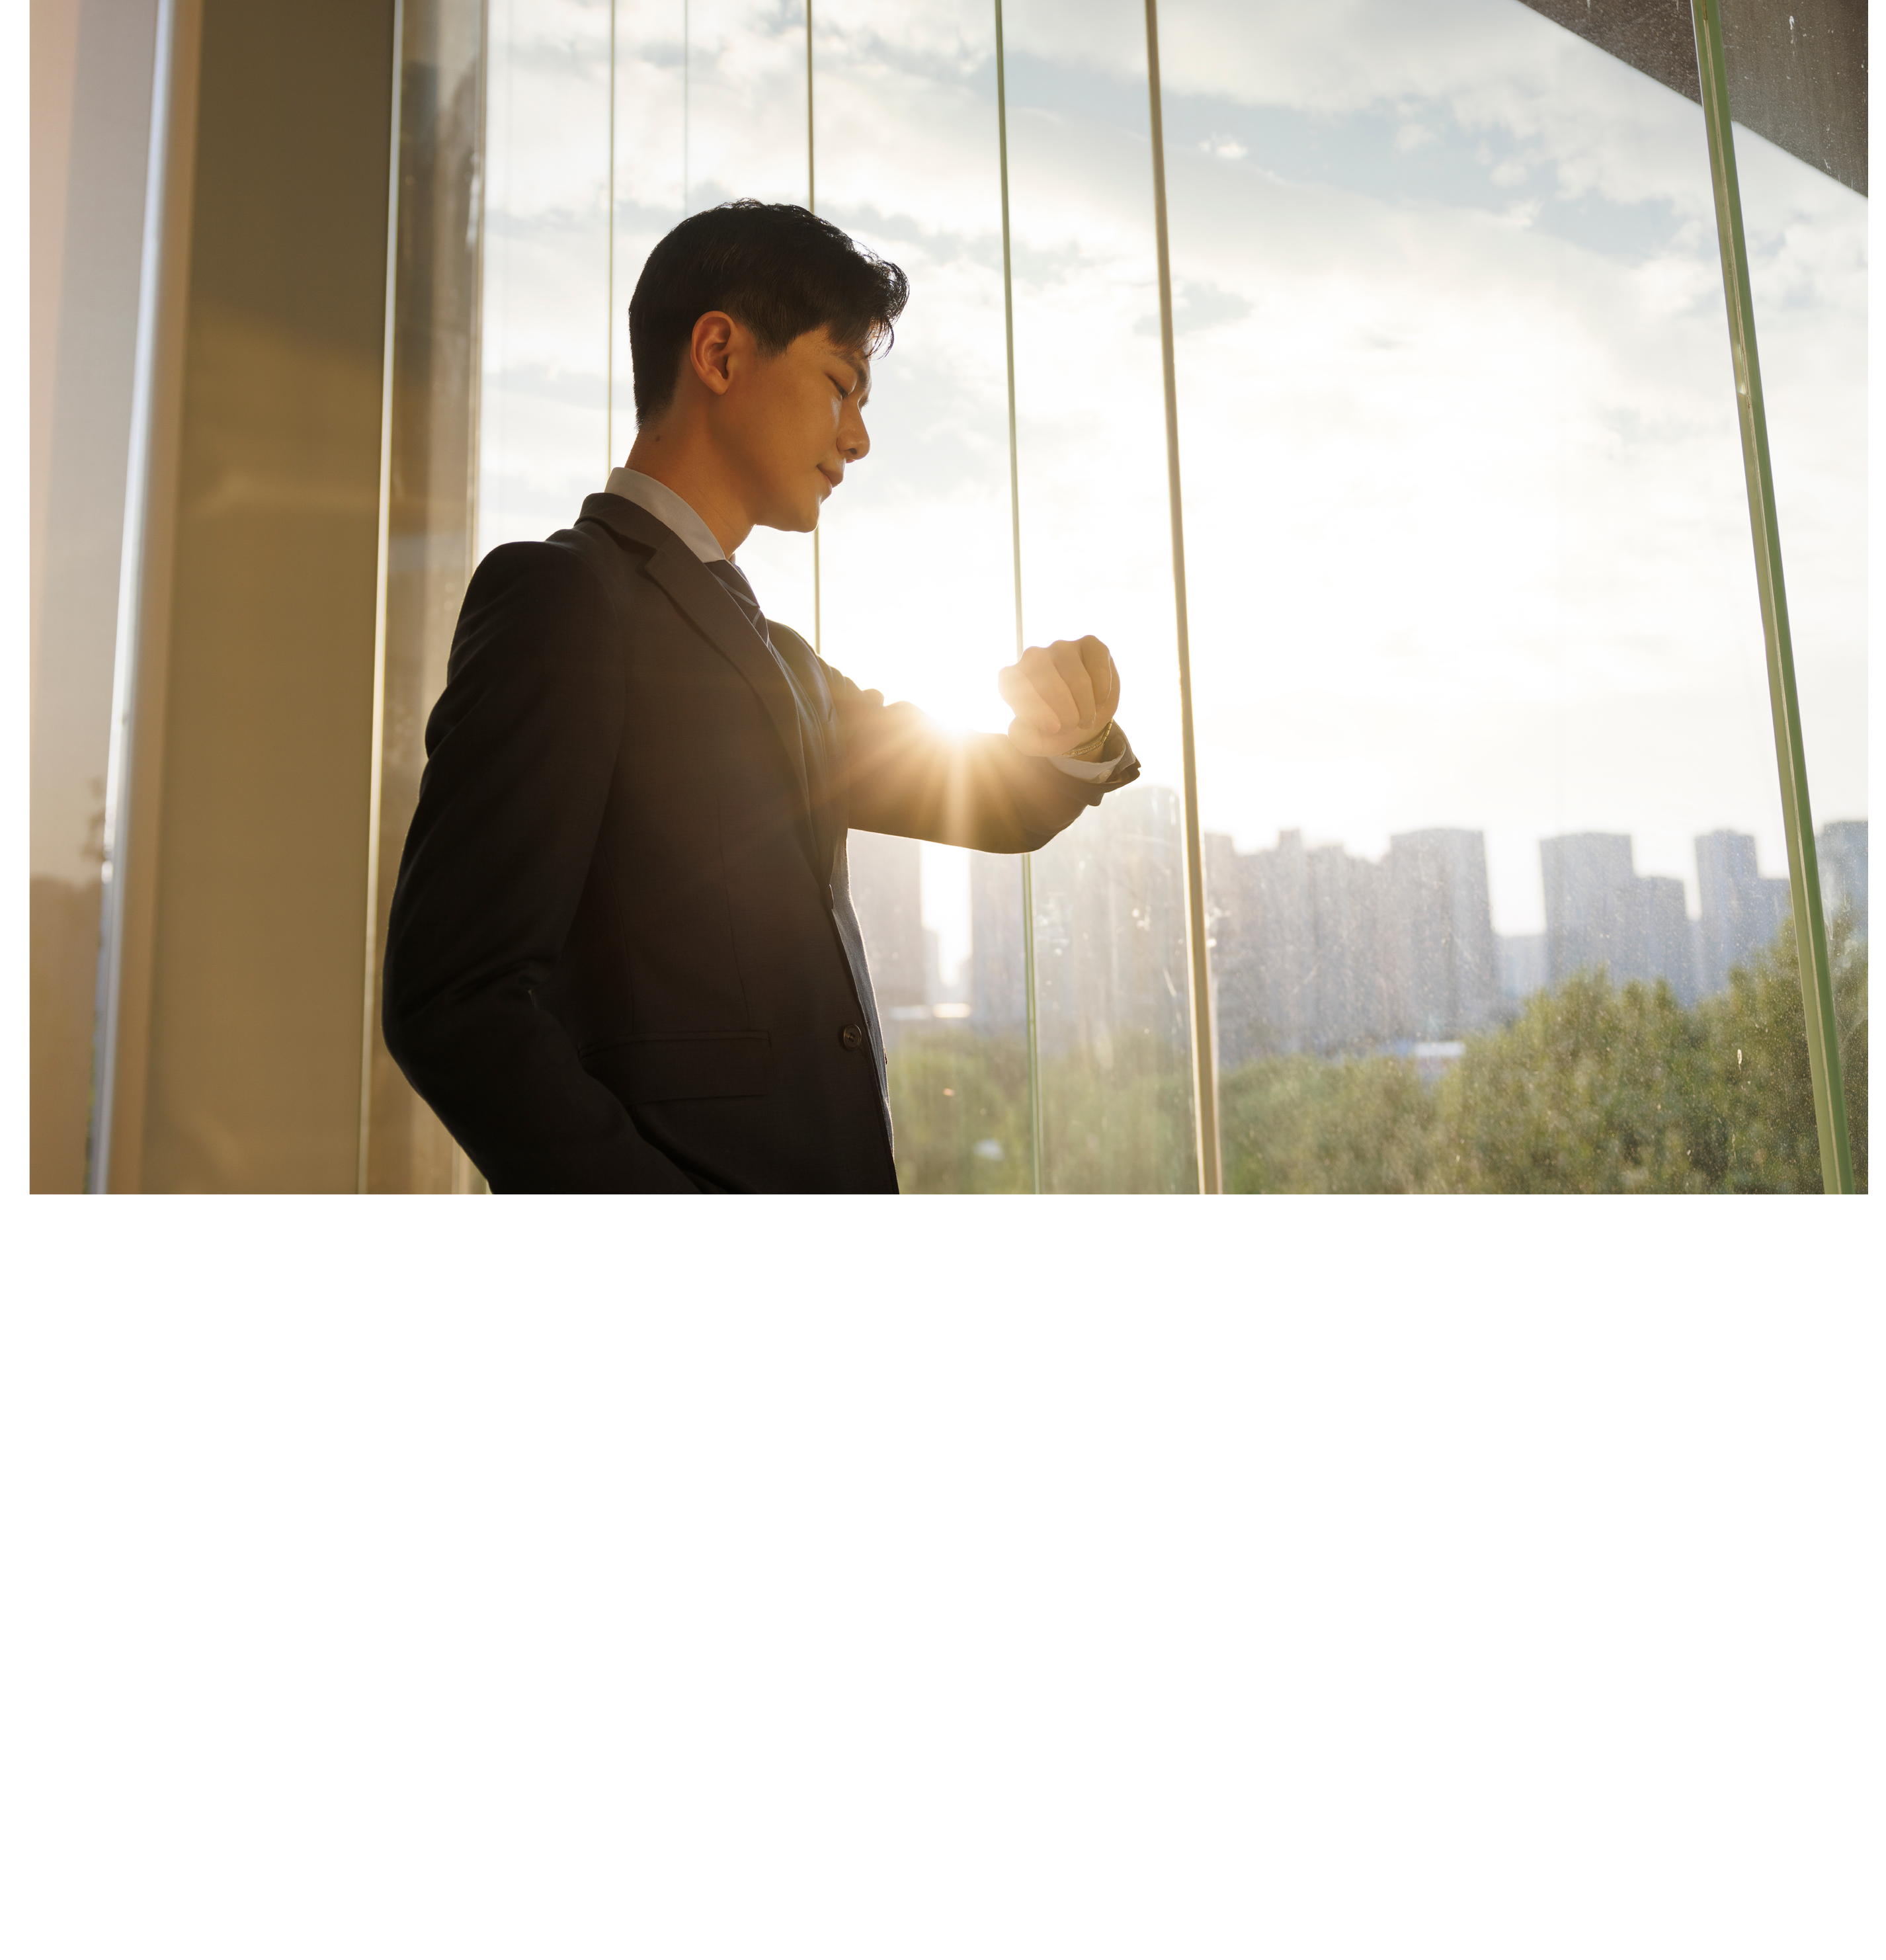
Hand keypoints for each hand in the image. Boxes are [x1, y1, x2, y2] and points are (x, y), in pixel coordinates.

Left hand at [999, 635, 1121, 757]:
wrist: (1085, 720)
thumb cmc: (1056, 728)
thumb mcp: (1039, 742)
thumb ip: (1023, 739)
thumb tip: (1017, 727)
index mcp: (1012, 679)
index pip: (1014, 686)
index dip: (1035, 709)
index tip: (1054, 729)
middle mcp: (1033, 657)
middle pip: (1049, 684)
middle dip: (1065, 713)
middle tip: (1072, 727)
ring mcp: (1061, 648)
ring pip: (1077, 678)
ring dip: (1086, 706)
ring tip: (1086, 719)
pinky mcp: (1089, 644)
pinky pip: (1098, 668)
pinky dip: (1102, 691)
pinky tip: (1099, 701)